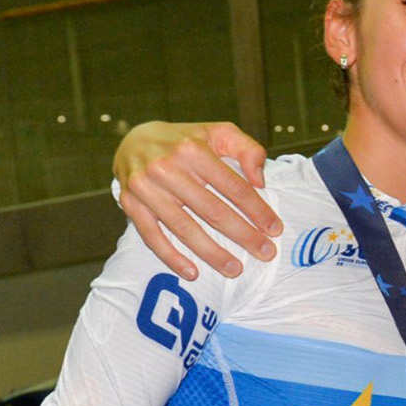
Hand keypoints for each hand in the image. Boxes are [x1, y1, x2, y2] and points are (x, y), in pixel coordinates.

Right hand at [117, 121, 278, 280]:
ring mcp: (146, 188)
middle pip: (212, 211)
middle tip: (265, 254)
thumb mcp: (219, 133)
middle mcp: (167, 168)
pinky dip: (171, 257)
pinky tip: (192, 272)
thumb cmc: (186, 141)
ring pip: (184, 228)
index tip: (275, 229)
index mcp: (193, 149)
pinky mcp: (131, 204)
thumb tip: (260, 181)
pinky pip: (151, 236)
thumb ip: (247, 149)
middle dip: (243, 235)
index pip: (233, 187)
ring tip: (234, 269)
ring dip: (212, 253)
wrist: (134, 139)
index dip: (257, 210)